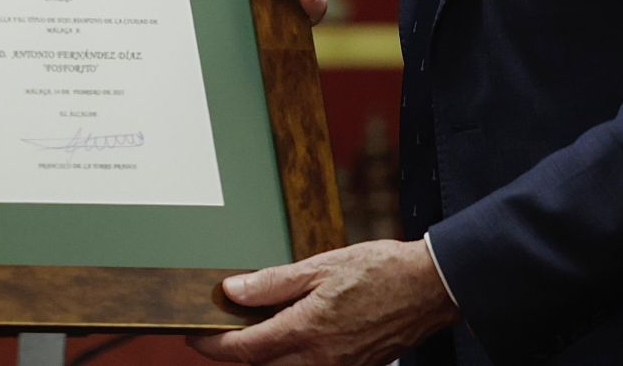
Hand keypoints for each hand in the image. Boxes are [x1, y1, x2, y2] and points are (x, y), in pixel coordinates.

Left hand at [193, 240, 456, 365]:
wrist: (428, 288)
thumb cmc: (378, 270)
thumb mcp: (319, 266)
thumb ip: (273, 283)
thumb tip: (233, 291)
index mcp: (307, 331)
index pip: (245, 349)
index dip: (213, 346)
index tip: (194, 336)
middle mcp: (320, 359)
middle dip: (235, 353)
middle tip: (220, 329)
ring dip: (264, 357)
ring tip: (254, 327)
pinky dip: (291, 357)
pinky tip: (291, 332)